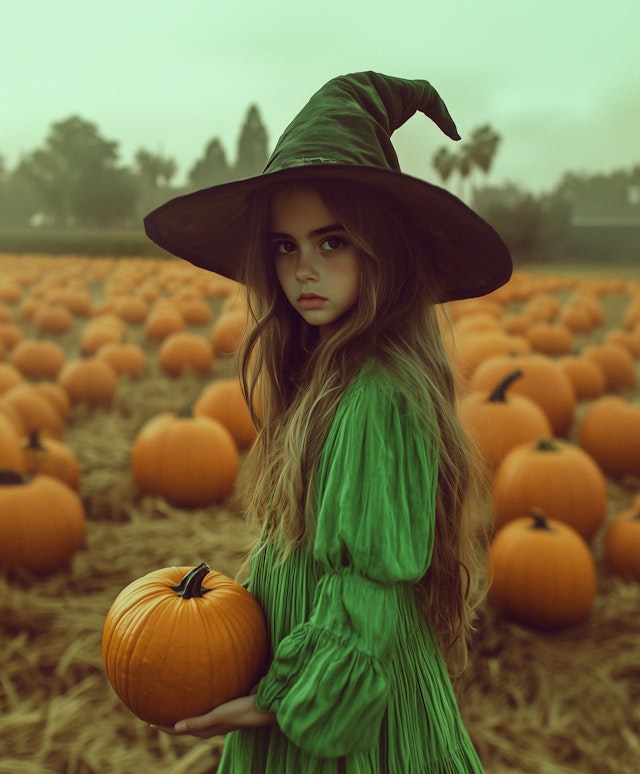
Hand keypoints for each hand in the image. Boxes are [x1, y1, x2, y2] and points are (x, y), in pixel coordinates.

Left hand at [150, 694, 276, 738]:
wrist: (264, 706)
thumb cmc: (242, 710)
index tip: (148, 723)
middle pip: (185, 724)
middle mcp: (210, 725)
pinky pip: (205, 706)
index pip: (179, 730)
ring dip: (184, 711)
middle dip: (170, 721)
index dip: (164, 727)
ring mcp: (218, 717)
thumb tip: (176, 728)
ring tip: (174, 702)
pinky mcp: (225, 708)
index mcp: (206, 730)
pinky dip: (197, 703)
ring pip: (195, 716)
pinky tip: (199, 690)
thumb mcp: (219, 716)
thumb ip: (198, 722)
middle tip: (156, 712)